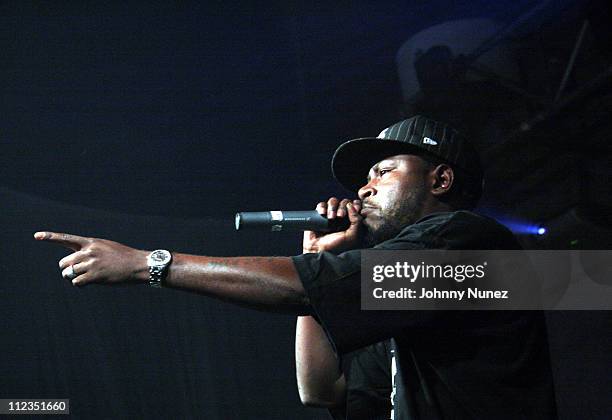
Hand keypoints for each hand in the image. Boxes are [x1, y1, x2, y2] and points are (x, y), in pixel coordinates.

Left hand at [34, 231, 148, 285]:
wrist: (139, 264)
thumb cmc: (125, 257)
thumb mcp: (107, 248)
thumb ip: (91, 252)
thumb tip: (75, 265)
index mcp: (91, 242)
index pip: (67, 239)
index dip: (50, 237)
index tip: (36, 236)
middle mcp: (89, 251)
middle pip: (64, 262)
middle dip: (68, 270)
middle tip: (77, 273)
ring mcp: (91, 263)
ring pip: (69, 273)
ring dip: (73, 278)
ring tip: (85, 278)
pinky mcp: (95, 275)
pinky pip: (76, 282)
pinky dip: (80, 285)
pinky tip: (89, 283)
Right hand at [302, 197, 362, 253]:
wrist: (318, 250)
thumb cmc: (337, 247)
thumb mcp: (352, 236)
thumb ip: (357, 220)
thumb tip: (351, 205)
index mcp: (352, 221)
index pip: (356, 206)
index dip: (355, 204)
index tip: (355, 208)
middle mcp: (342, 217)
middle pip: (344, 202)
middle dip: (342, 207)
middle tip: (340, 216)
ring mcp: (331, 215)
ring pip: (333, 201)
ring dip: (332, 207)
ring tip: (330, 218)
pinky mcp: (320, 215)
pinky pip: (321, 205)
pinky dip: (322, 207)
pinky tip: (322, 213)